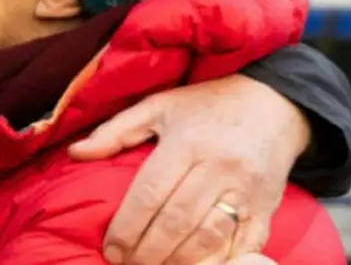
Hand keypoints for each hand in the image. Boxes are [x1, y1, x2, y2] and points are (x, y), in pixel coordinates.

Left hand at [66, 75, 310, 264]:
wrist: (274, 101)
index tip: (111, 249)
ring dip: (179, 260)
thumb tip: (76, 153)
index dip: (127, 227)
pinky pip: (246, 245)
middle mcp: (219, 167)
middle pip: (177, 221)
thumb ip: (116, 130)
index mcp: (188, 142)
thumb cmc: (208, 105)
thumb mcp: (160, 106)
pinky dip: (222, 261)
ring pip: (209, 237)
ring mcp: (247, 190)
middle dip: (147, 251)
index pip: (150, 193)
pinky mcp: (267, 207)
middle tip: (128, 264)